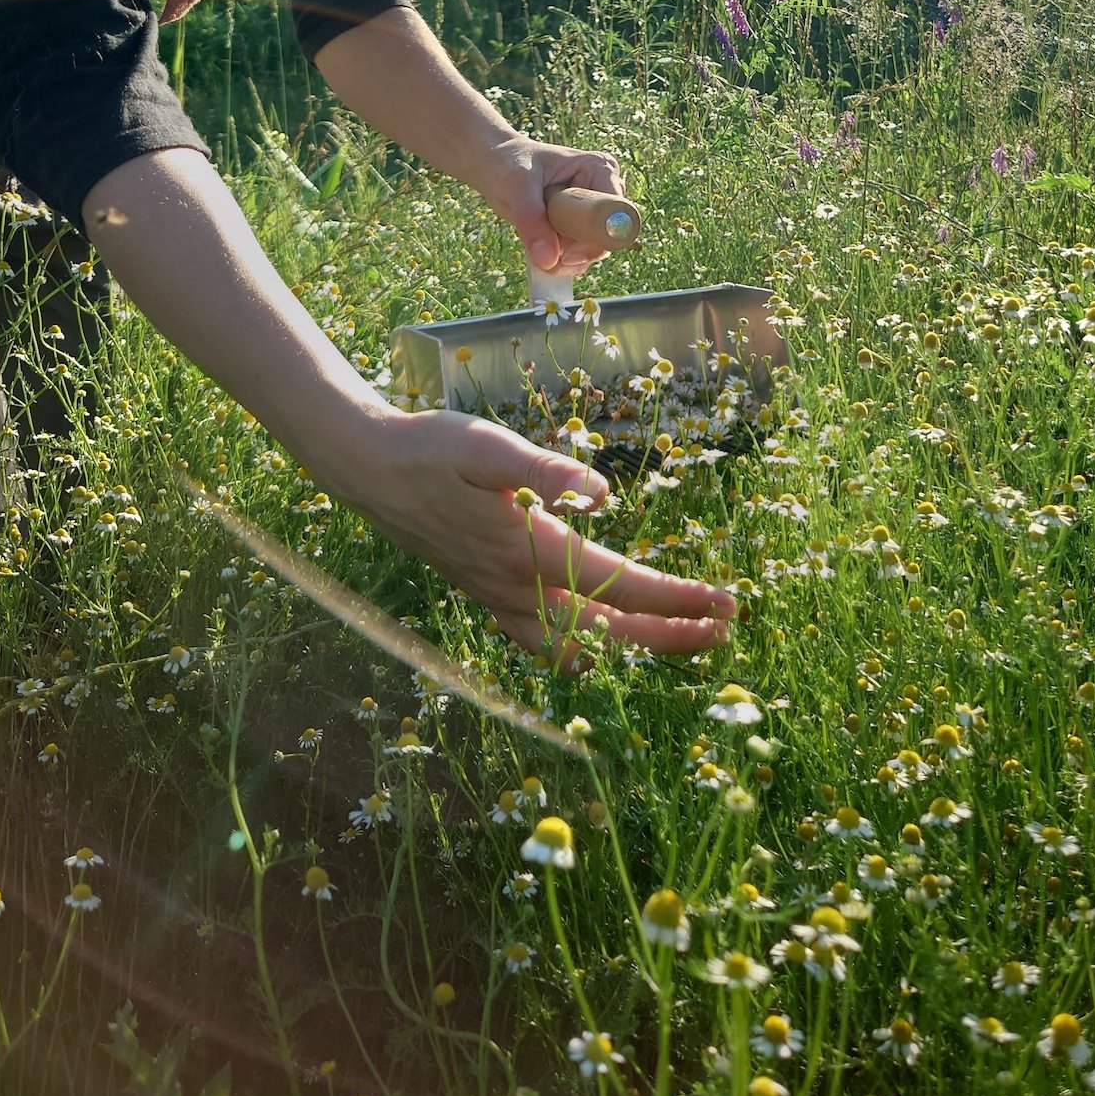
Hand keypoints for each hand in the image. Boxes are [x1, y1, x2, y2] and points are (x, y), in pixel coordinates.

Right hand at [319, 406, 736, 673]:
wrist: (368, 469)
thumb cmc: (430, 448)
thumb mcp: (486, 445)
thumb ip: (544, 470)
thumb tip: (602, 494)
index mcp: (528, 550)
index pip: (619, 586)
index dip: (677, 598)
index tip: (724, 601)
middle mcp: (515, 588)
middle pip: (609, 631)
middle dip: (672, 634)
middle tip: (726, 628)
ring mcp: (498, 599)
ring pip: (576, 647)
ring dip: (634, 648)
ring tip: (680, 639)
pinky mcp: (485, 596)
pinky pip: (541, 642)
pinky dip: (583, 650)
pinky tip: (602, 641)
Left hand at [477, 134, 626, 282]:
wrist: (497, 164)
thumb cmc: (509, 164)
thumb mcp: (517, 188)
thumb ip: (532, 222)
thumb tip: (548, 260)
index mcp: (600, 170)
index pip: (616, 212)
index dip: (597, 236)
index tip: (565, 252)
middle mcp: (603, 192)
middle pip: (606, 237)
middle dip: (575, 252)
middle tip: (544, 252)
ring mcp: (593, 213)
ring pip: (592, 251)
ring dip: (565, 261)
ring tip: (535, 249)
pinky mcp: (580, 229)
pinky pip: (579, 257)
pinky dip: (559, 262)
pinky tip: (539, 254)